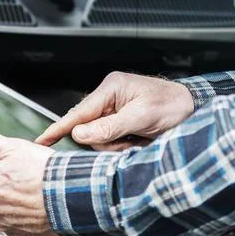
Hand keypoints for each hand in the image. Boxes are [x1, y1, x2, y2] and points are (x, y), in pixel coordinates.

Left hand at [0, 118, 68, 235]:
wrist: (76, 200)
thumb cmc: (48, 176)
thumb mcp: (13, 147)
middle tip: (15, 166)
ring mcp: (3, 222)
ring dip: (6, 193)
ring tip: (28, 184)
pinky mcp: (18, 233)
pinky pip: (10, 217)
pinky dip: (19, 209)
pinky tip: (32, 199)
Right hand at [36, 72, 194, 150]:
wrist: (193, 109)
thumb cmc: (173, 105)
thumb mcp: (142, 116)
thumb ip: (110, 126)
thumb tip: (81, 134)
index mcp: (111, 88)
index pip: (78, 112)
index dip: (59, 128)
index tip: (41, 141)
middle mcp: (109, 98)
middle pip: (87, 129)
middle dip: (106, 142)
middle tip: (129, 142)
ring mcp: (114, 111)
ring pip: (98, 139)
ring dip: (116, 146)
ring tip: (138, 140)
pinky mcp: (119, 122)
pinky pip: (109, 141)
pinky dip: (121, 146)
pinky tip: (136, 141)